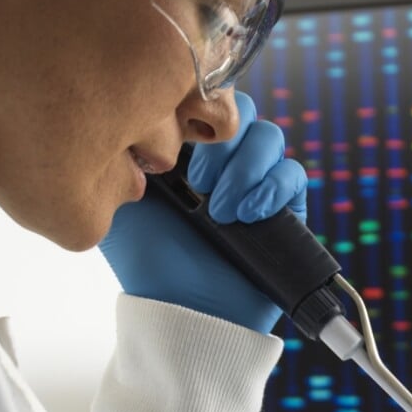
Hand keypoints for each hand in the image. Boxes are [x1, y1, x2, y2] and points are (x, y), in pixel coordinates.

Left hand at [99, 91, 307, 332]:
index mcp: (186, 149)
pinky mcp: (284, 210)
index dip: (198, 106)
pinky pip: (293, 176)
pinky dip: (272, 188)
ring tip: (222, 209)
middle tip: (199, 180)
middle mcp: (223, 161)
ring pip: (270, 138)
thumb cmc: (148, 264)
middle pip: (241, 111)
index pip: (204, 97)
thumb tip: (130, 116)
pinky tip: (247, 214)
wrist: (184, 314)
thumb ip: (118, 157)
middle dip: (222, 141)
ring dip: (246, 168)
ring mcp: (256, 184)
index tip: (177, 136)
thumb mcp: (118, 202)